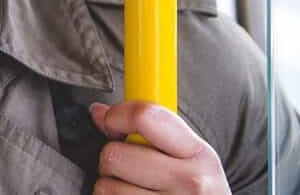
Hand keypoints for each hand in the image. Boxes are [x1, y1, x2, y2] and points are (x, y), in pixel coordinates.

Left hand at [89, 100, 230, 193]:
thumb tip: (99, 112)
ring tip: (135, 189)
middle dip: (113, 159)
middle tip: (129, 168)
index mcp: (199, 153)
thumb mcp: (189, 156)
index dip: (117, 116)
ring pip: (105, 185)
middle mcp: (191, 182)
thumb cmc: (198, 190)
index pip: (144, 117)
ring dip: (111, 186)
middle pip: (114, 154)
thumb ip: (148, 129)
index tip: (113, 125)